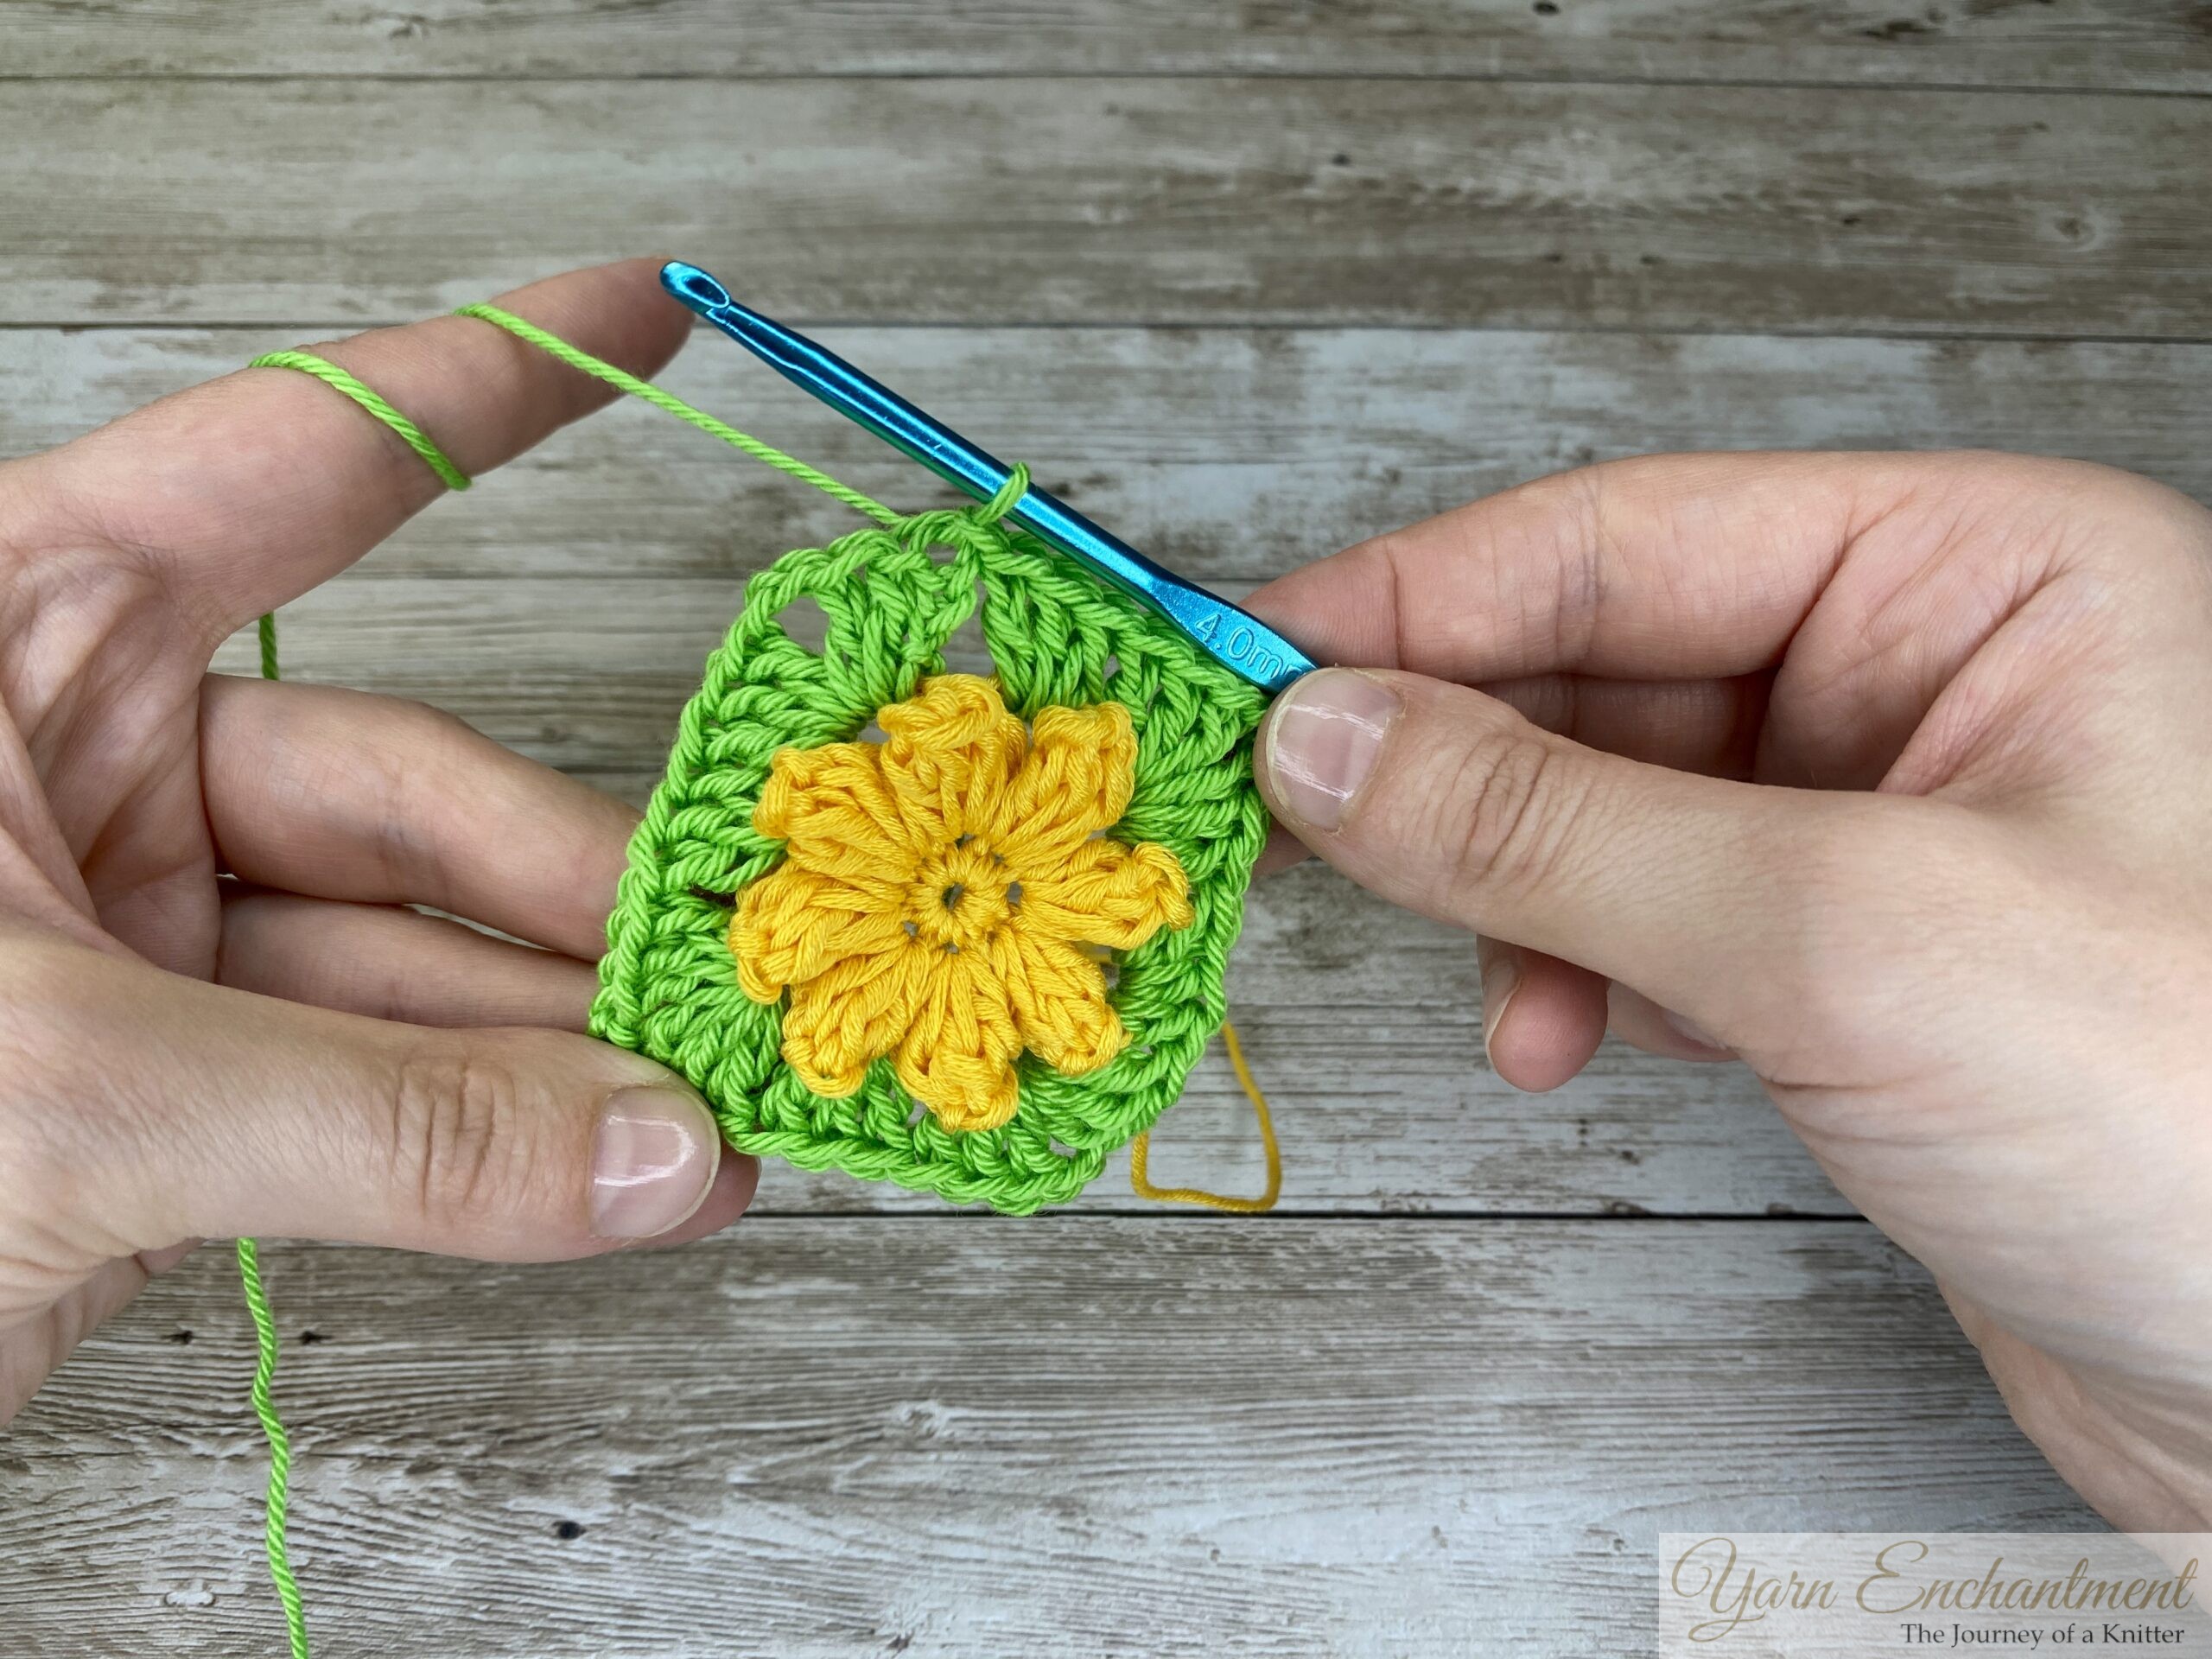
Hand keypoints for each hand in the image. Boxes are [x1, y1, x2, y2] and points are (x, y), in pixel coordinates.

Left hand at [0, 260, 755, 1419]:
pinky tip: (615, 1168)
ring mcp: (117, 928)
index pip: (295, 464)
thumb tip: (648, 1151)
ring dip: (562, 1039)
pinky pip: (367, 1083)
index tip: (641, 313)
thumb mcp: (58, 1087)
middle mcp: (69, 757)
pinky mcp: (148, 1085)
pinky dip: (497, 1135)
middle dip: (573, 885)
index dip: (488, 384)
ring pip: (401, 951)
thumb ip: (382, 1125)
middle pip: (399, 776)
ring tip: (702, 1109)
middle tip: (722, 960)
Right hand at [1248, 453, 2211, 1530]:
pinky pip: (1656, 914)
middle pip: (1607, 663)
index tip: (1250, 656)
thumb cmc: (2203, 1120)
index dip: (1421, 597)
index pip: (1631, 536)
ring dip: (1512, 888)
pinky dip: (1578, 970)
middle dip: (1457, 757)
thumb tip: (1325, 740)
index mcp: (1984, 572)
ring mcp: (1897, 822)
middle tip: (1295, 816)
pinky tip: (1562, 1036)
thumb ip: (1553, 825)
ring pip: (1612, 800)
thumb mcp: (1836, 933)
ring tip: (1486, 980)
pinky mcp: (1862, 962)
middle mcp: (1938, 673)